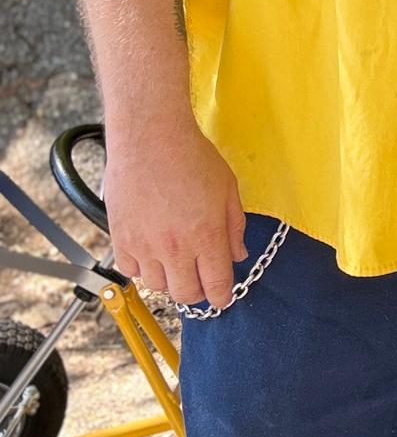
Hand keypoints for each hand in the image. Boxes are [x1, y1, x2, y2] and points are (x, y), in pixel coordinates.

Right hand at [104, 116, 245, 310]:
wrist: (150, 138)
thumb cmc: (192, 157)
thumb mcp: (228, 189)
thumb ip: (234, 226)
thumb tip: (237, 255)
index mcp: (206, 235)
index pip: (216, 285)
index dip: (222, 296)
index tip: (223, 298)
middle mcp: (174, 246)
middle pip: (185, 293)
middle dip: (198, 293)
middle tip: (201, 281)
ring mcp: (144, 244)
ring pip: (157, 285)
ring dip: (170, 279)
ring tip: (177, 261)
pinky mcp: (120, 238)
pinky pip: (130, 270)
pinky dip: (143, 268)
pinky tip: (152, 252)